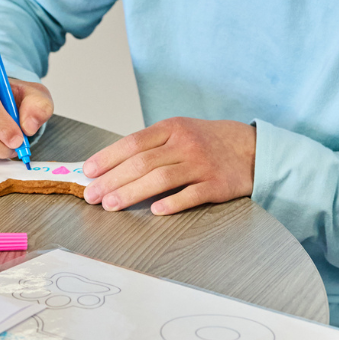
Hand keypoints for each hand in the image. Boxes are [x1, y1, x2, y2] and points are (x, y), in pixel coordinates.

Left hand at [82, 118, 255, 215]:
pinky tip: (155, 211)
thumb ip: (151, 145)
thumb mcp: (179, 132)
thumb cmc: (207, 141)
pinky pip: (192, 194)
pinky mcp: (217, 184)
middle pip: (142, 162)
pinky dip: (172, 202)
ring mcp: (201, 164)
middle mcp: (185, 143)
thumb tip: (112, 166)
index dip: (108, 157)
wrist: (250, 147)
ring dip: (132, 193)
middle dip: (112, 180)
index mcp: (172, 128)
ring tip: (111, 205)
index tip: (88, 171)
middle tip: (91, 195)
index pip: (133, 142)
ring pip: (161, 178)